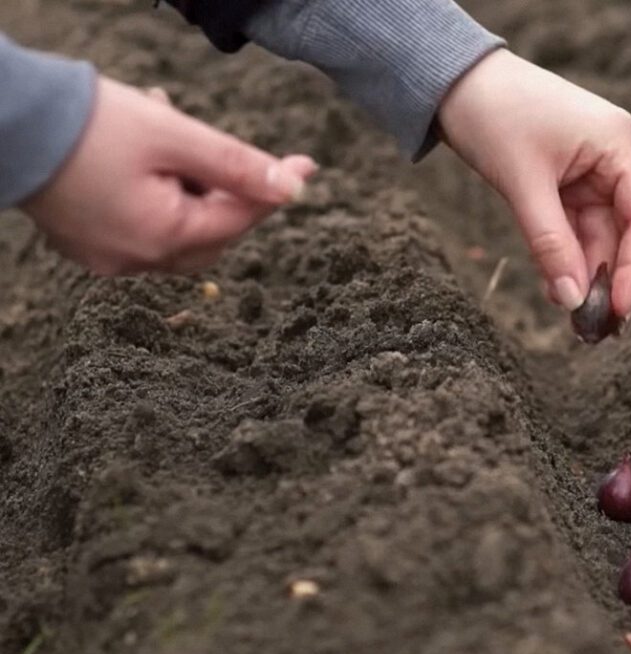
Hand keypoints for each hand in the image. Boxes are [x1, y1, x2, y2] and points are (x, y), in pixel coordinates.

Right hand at [20, 76, 316, 274]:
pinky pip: (143, 226)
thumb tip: (292, 190)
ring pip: (178, 229)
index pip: (239, 219)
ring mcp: (107, 258)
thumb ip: (237, 166)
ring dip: (191, 186)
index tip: (306, 165)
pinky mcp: (87, 244)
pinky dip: (158, 194)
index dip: (275, 191)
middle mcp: (136, 261)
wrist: (8, 120)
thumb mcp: (175, 136)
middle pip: (213, 232)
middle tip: (223, 148)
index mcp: (162, 239)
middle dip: (226, 188)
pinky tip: (148, 155)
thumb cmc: (91, 124)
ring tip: (171, 132)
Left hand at [438, 50, 630, 318]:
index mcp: (617, 143)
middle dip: (606, 278)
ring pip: (596, 234)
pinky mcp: (565, 180)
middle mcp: (612, 156)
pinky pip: (573, 227)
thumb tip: (572, 301)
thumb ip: (551, 244)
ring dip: (584, 274)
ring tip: (571, 317)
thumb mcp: (522, 183)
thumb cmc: (492, 114)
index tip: (618, 309)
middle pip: (623, 230)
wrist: (451, 79)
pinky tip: (555, 287)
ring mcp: (589, 169)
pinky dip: (565, 257)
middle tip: (592, 328)